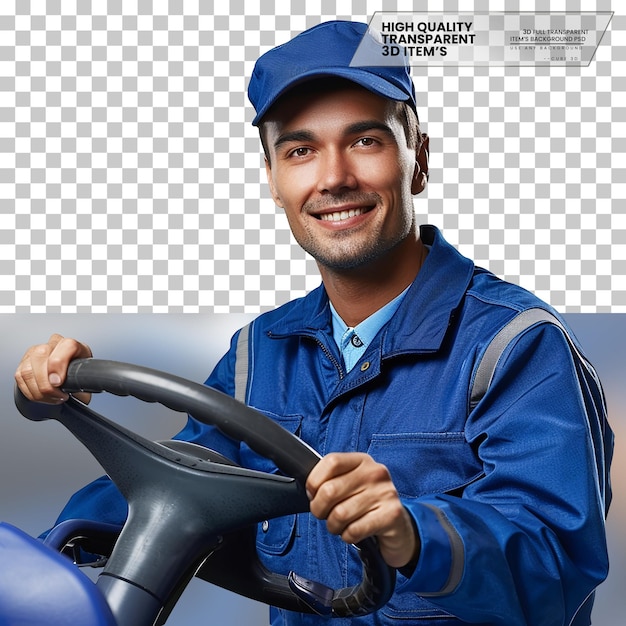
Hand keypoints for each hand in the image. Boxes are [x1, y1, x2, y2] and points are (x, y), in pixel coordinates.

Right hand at [15, 334, 92, 404]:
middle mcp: (53, 344)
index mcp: (73, 345)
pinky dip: (30, 391)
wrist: (70, 377)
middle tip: (56, 394)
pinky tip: (42, 396)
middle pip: (41, 354)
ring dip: (38, 390)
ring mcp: (35, 351)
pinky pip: (20, 377)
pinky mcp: (23, 362)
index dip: (59, 364)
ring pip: (28, 368)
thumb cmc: (79, 376)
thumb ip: (82, 381)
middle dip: (45, 381)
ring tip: (51, 398)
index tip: (59, 382)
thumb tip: (74, 389)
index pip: (67, 345)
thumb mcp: (86, 378)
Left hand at [306, 452, 419, 568]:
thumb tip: (309, 489)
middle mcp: (375, 473)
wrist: (399, 527)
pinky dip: (347, 536)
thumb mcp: (351, 484)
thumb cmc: (366, 505)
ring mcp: (385, 493)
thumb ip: (332, 479)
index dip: (314, 481)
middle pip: (330, 490)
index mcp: (362, 461)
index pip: (331, 462)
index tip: (313, 493)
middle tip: (324, 514)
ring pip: (340, 514)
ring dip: (333, 526)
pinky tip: (353, 533)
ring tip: (340, 525)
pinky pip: (354, 530)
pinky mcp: (391, 515)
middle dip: (319, 509)